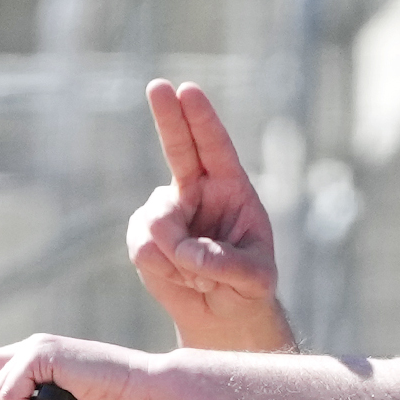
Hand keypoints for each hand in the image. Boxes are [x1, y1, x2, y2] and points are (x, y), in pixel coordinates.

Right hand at [129, 80, 289, 349]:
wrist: (222, 314)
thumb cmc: (248, 287)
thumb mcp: (255, 278)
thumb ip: (228, 264)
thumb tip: (189, 254)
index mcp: (231, 189)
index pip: (215, 148)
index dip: (202, 120)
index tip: (189, 91)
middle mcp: (196, 191)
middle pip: (177, 148)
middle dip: (168, 118)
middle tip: (158, 85)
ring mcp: (166, 211)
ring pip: (158, 224)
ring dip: (181, 259)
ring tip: (203, 276)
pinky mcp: (143, 236)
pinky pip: (144, 249)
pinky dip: (165, 272)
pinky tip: (181, 279)